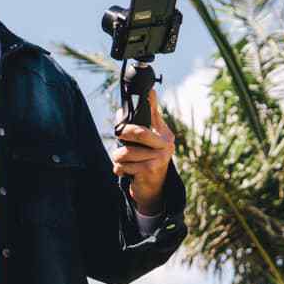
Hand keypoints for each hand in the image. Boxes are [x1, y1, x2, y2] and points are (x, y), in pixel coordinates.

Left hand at [112, 89, 175, 214]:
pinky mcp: (150, 171)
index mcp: (164, 133)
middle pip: (138, 132)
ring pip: (126, 152)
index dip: (146, 104)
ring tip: (121, 160)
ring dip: (117, 157)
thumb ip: (146, 118)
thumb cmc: (147, 158)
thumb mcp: (149, 138)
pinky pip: (124, 166)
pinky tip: (125, 171)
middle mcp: (166, 144)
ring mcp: (160, 158)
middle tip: (118, 133)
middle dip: (123, 133)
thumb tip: (144, 95)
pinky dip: (119, 169)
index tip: (142, 95)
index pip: (154, 113)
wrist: (153, 187)